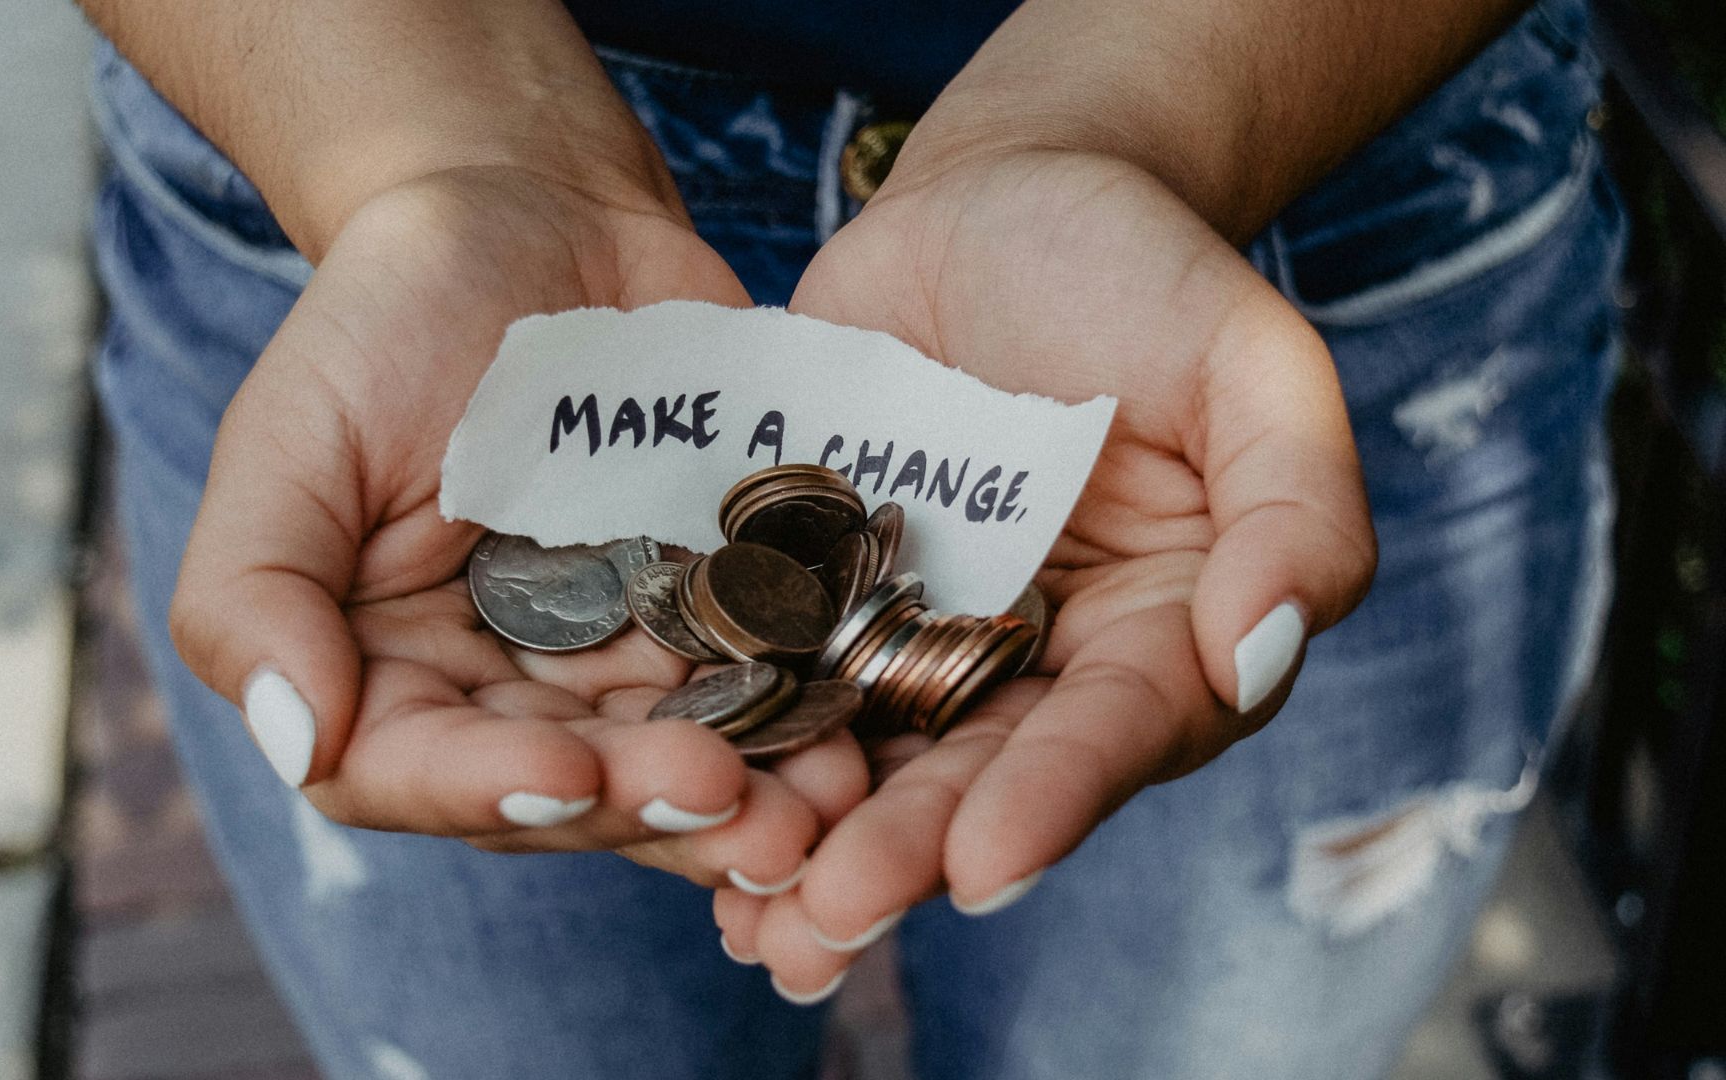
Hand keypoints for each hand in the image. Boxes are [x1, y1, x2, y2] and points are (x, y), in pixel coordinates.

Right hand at [169, 169, 867, 886]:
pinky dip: (809, 714)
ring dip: (753, 797)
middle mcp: (504, 692)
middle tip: (737, 805)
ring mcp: (620, 660)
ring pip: (679, 760)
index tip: (573, 775)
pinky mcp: (718, 612)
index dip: (490, 791)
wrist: (535, 215)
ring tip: (822, 804)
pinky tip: (862, 730)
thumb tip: (298, 740)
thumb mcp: (290, 436)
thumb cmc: (389, 318)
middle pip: (569, 791)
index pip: (415, 773)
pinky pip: (765, 681)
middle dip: (651, 807)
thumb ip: (254, 592)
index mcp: (385, 672)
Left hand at [714, 152, 1375, 994]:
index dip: (1054, 797)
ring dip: (810, 838)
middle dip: (907, 850)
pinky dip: (734, 741)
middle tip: (831, 914)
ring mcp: (919, 634)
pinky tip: (675, 804)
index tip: (984, 862)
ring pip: (869, 755)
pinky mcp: (818, 594)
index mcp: (1159, 634)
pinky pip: (775, 676)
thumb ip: (1296, 507)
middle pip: (978, 773)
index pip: (1115, 731)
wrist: (1000, 201)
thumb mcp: (1252, 363)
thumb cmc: (1144, 273)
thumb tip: (1260, 652)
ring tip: (747, 920)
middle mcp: (1038, 663)